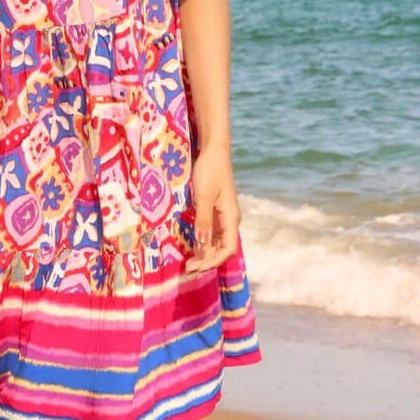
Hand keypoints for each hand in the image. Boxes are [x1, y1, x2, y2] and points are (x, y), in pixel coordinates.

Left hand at [186, 143, 240, 272]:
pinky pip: (212, 232)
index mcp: (231, 217)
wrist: (213, 150)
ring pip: (217, 242)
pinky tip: (192, 246)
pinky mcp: (216, 209)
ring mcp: (224, 215)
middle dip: (207, 261)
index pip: (227, 249)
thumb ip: (203, 222)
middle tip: (188, 269)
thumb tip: (203, 248)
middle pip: (222, 249)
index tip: (195, 267)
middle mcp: (230, 219)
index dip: (212, 261)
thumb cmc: (209, 171)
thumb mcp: (203, 197)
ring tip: (189, 262)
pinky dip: (203, 242)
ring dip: (205, 253)